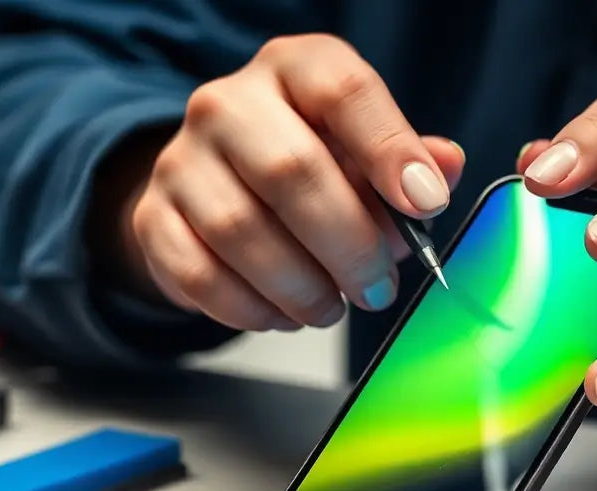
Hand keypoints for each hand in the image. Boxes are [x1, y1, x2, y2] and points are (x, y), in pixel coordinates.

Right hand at [124, 34, 463, 330]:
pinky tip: (283, 315)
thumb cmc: (308, 169)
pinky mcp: (153, 218)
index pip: (344, 90)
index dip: (389, 148)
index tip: (425, 204)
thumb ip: (410, 162)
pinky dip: (251, 309)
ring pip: (241, 229)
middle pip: (290, 170)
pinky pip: (200, 273)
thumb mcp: (363, 152)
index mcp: (294, 70)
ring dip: (301, 286)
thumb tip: (444, 169)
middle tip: (378, 288)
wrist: (214, 191)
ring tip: (333, 308)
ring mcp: (181, 159)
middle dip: (348, 244)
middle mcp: (229, 103)